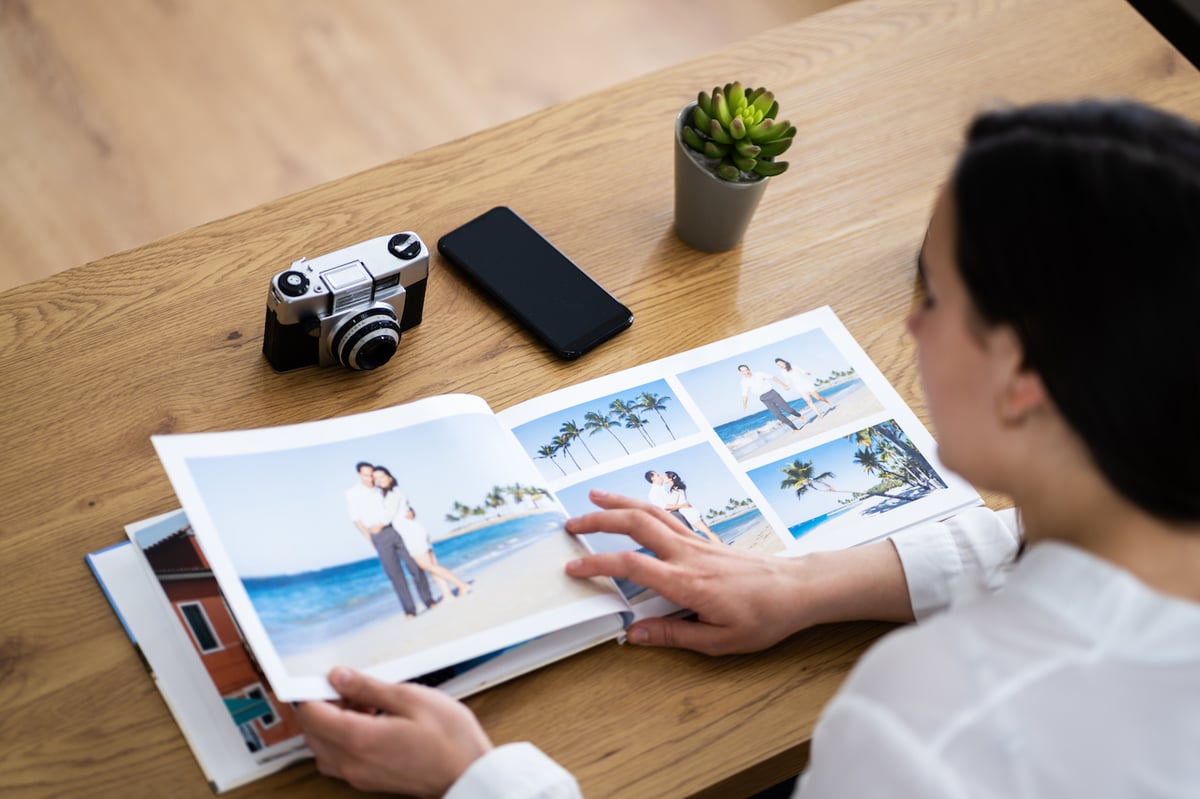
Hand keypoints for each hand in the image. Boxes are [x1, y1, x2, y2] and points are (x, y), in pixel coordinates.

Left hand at [297, 667, 492, 797]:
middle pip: (312, 732)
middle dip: (324, 706)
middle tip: (352, 688)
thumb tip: (338, 678)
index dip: (313, 691)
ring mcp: (359, 776)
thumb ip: (368, 687)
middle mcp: (351, 763)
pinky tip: (371, 724)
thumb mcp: (411, 698)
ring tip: (365, 706)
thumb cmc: (449, 739)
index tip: (328, 677)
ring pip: (323, 747)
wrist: (469, 774)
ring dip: (333, 724)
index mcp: (358, 739)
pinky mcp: (368, 781)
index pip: (311, 714)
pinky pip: (339, 759)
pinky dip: (344, 739)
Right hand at [565, 491, 913, 655]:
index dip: (598, 565)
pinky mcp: (703, 540)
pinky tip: (632, 507)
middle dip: (599, 520)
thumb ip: (673, 636)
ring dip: (619, 503)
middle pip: (635, 525)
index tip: (573, 569)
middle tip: (571, 525)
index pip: (632, 566)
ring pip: (651, 512)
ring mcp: (696, 542)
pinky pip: (666, 516)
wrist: (797, 590)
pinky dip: (642, 506)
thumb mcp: (719, 641)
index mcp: (686, 582)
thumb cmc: (763, 617)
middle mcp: (687, 554)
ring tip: (593, 497)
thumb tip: (634, 635)